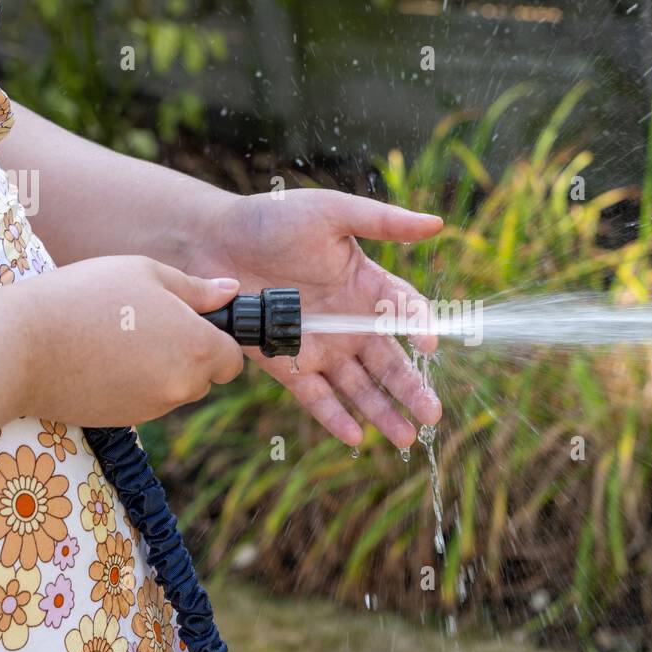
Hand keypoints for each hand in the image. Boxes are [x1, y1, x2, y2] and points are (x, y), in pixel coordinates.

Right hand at [16, 256, 244, 426]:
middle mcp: (182, 387)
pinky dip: (131, 385)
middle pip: (203, 376)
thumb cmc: (85, 298)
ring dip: (158, 369)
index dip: (216, 340)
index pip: (232, 360)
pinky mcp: (123, 422)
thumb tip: (231, 292)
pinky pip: (143, 401)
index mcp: (197, 349)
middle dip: (186, 354)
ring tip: (115, 337)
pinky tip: (100, 359)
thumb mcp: (146, 273)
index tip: (191, 324)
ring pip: (172, 389)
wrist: (21, 348)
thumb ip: (196, 288)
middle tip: (144, 322)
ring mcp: (152, 409)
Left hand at [191, 190, 443, 447]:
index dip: (420, 328)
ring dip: (382, 412)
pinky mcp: (289, 363)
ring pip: (359, 387)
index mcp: (367, 286)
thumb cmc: (275, 219)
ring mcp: (322, 346)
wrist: (214, 241)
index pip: (406, 312)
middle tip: (432, 415)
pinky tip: (357, 438)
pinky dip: (335, 417)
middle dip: (411, 389)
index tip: (428, 344)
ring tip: (404, 439)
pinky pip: (316, 397)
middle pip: (389, 361)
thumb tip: (437, 223)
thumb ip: (383, 222)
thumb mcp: (333, 212)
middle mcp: (351, 322)